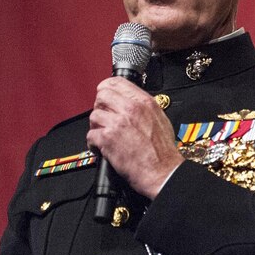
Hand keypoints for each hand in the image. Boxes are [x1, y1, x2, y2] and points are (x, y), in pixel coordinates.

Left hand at [88, 77, 183, 199]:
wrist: (163, 171)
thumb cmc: (163, 152)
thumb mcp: (161, 119)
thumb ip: (144, 108)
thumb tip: (131, 104)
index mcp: (145, 102)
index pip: (116, 82)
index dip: (106, 89)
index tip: (104, 96)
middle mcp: (131, 109)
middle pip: (101, 96)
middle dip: (100, 107)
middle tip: (104, 118)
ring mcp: (118, 123)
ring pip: (94, 115)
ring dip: (96, 127)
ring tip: (104, 136)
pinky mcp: (108, 138)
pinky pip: (90, 135)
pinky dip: (93, 143)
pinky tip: (102, 148)